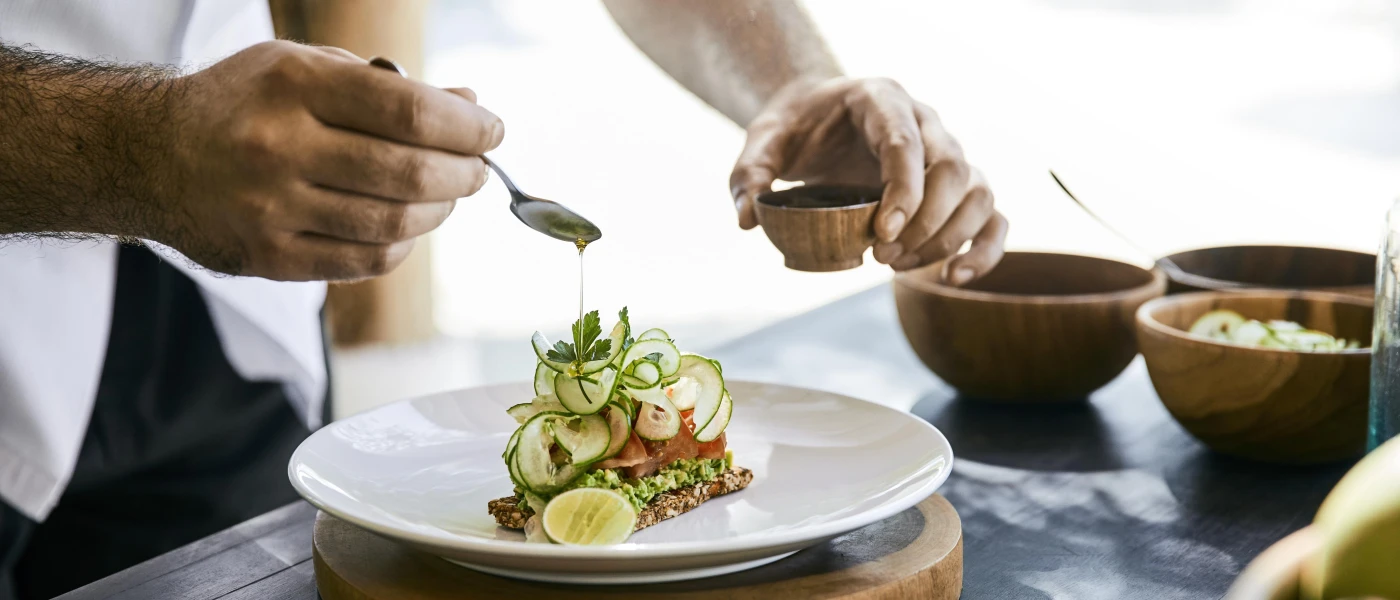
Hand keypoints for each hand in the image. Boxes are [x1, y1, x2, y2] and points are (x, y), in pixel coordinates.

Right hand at [156, 41, 502, 280]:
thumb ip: (387, 89)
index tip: (492, 131)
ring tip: (446, 196)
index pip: (408, 112)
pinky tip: (405, 226)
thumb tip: (469, 109)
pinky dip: (401, 245)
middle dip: (463, 173)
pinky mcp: (269, 258)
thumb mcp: (306, 69)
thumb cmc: (244, 104)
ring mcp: (271, 209)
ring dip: (439, 212)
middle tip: (477, 169)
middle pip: (409, 174)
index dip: (466, 128)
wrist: (148, 155)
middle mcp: (279, 148)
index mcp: (293, 86)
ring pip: (393, 224)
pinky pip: (364, 261)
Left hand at [729, 77, 1006, 283]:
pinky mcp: (956, 185)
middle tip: (879, 255)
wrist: (818, 116)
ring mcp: (947, 152)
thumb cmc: (796, 126)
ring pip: (978, 192)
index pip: (907, 143)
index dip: (903, 191)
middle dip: (923, 222)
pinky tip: (954, 276)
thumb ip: (750, 173)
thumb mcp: (763, 140)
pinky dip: (984, 249)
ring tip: (896, 265)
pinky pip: (991, 215)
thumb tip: (748, 220)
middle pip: (953, 169)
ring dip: (947, 238)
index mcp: (881, 100)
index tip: (880, 234)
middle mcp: (926, 121)